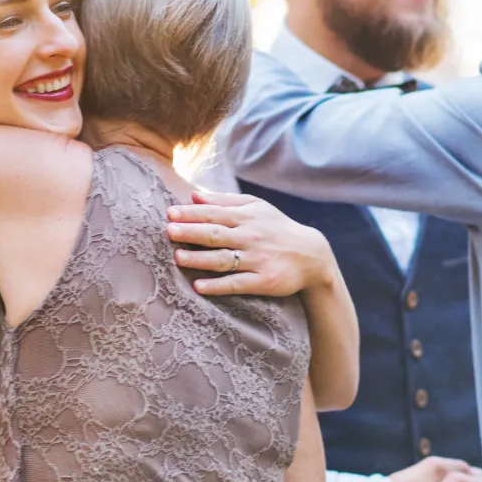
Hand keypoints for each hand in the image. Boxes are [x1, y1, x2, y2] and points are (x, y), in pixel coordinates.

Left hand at [167, 192, 339, 297]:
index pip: (214, 214)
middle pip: (215, 234)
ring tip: (178, 258)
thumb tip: (193, 195)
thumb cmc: (277, 228)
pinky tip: (199, 286)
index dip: (191, 214)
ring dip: (199, 259)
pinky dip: (218, 286)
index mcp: (246, 217)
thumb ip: (225, 201)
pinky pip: (237, 283)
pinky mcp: (264, 281)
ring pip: (223, 260)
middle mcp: (250, 237)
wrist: (312, 255)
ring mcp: (257, 260)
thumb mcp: (256, 207)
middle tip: (169, 231)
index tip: (170, 213)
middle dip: (191, 232)